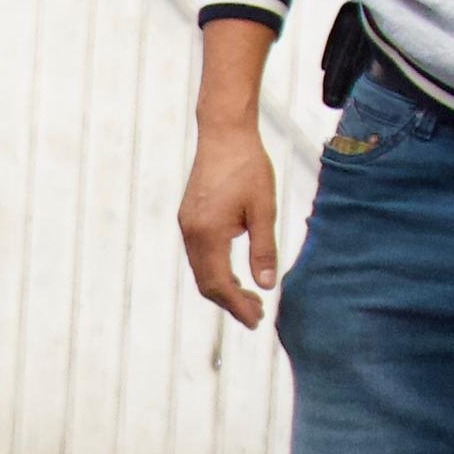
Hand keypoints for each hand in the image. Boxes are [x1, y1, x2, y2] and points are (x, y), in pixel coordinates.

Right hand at [177, 125, 280, 327]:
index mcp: (209, 233)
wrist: (224, 133)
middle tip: (257, 314)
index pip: (220, 284)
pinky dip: (216, 271)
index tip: (256, 321)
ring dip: (224, 288)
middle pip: (206, 283)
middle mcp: (191, 233)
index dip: (237, 307)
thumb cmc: (248, 166)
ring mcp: (187, 225)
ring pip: (201, 271)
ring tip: (251, 297)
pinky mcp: (189, 218)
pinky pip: (199, 256)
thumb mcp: (263, 210)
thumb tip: (267, 285)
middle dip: (230, 303)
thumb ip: (264, 249)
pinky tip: (236, 273)